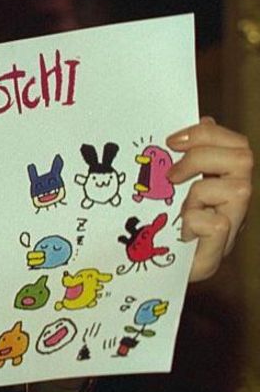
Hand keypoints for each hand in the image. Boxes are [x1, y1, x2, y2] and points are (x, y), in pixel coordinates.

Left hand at [167, 117, 253, 281]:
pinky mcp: (215, 252)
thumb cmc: (158, 230)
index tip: (171, 140)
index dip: (208, 134)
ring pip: (240, 188)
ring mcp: (229, 228)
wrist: (148, 275)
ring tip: (178, 205)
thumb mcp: (165, 189)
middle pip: (244, 158)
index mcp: (223, 183)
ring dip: (201, 191)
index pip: (235, 144)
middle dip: (202, 157)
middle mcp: (233, 203)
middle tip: (172, 174)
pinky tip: (181, 231)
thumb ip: (184, 157)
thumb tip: (203, 116)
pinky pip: (219, 222)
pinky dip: (195, 220)